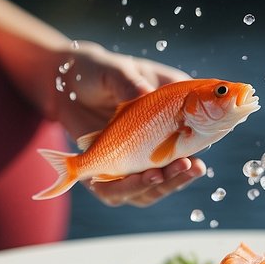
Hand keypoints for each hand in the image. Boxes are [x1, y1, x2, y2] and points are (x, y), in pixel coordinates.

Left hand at [54, 42, 206, 205]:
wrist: (65, 85)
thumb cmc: (97, 71)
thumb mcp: (116, 71)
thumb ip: (129, 82)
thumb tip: (143, 95)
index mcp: (170, 114)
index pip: (194, 136)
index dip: (198, 149)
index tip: (197, 155)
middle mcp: (154, 143)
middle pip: (174, 169)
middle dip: (180, 173)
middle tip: (186, 165)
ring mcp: (133, 162)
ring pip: (151, 187)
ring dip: (158, 186)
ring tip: (158, 174)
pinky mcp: (108, 173)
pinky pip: (118, 192)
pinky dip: (127, 189)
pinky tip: (134, 180)